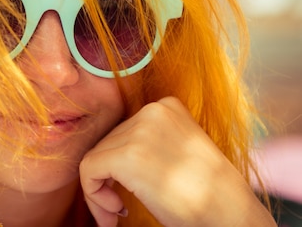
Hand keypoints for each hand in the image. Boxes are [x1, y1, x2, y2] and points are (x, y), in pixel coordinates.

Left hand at [79, 96, 274, 226]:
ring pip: (95, 157)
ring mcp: (140, 131)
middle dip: (108, 179)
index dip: (119, 165)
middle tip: (118, 208)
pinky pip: (88, 170)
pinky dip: (93, 196)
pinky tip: (115, 212)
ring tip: (117, 212)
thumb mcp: (178, 149)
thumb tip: (108, 152)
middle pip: (107, 143)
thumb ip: (149, 140)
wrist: (232, 215)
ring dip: (100, 190)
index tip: (128, 190)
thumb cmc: (207, 192)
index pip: (123, 131)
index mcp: (167, 106)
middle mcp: (152, 110)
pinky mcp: (127, 156)